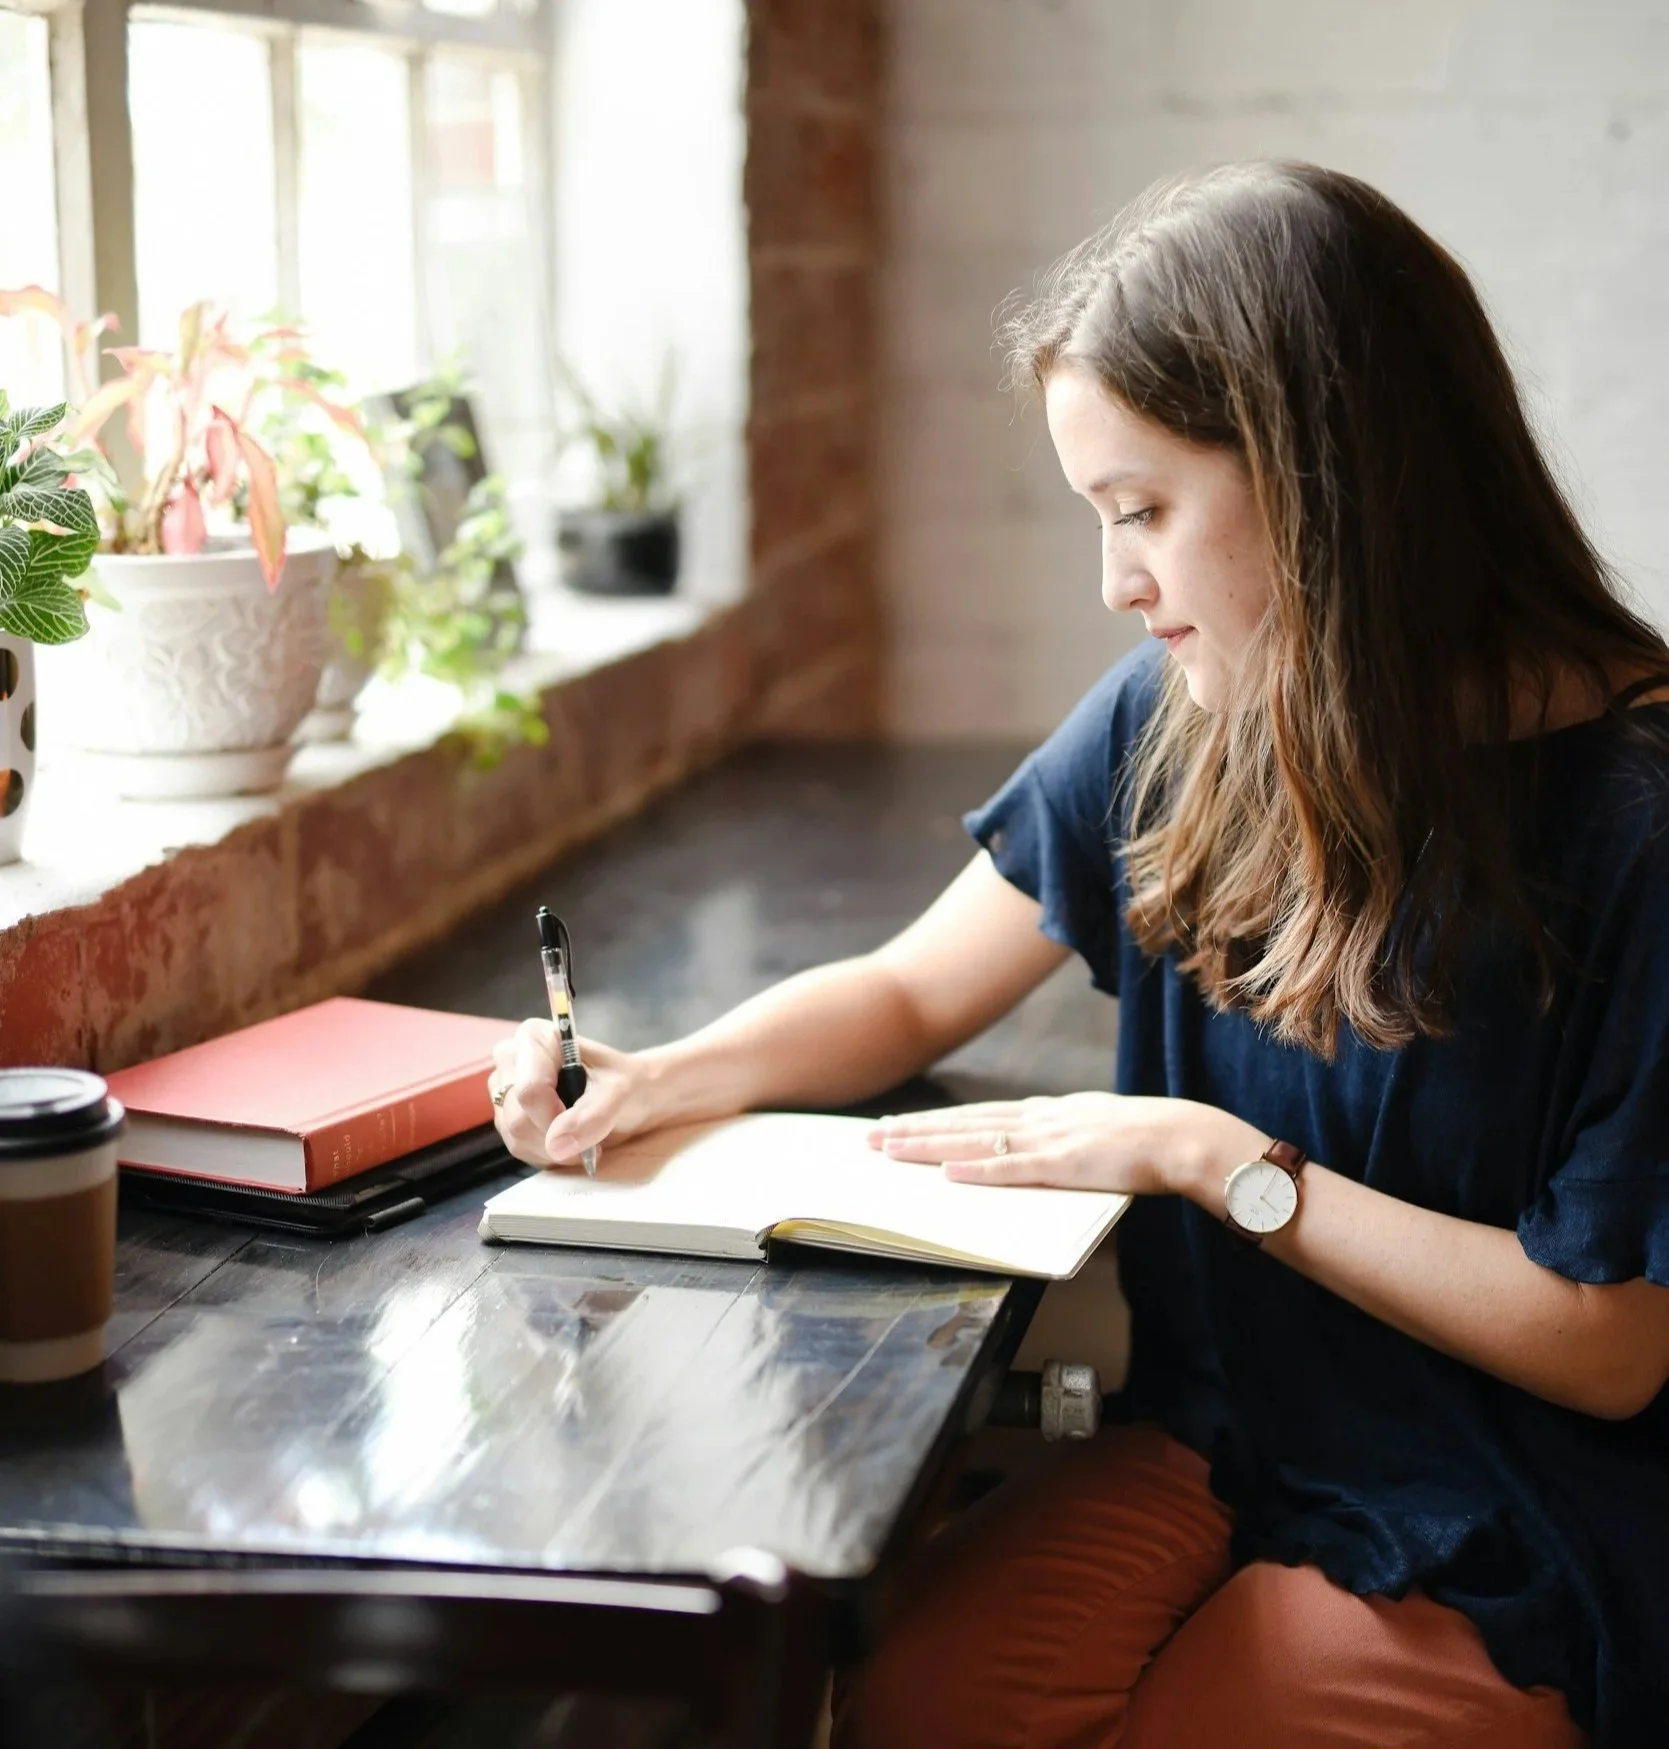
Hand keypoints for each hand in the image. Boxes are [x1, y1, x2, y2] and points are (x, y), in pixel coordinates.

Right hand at [489, 1020, 659, 1169]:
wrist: (633, 1096)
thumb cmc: (626, 1083)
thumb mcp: (621, 1092)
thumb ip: (592, 1115)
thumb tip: (556, 1144)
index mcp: (534, 1038)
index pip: (529, 1090)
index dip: (555, 1117)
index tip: (585, 1123)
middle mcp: (511, 1059)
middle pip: (518, 1118)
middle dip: (558, 1137)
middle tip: (591, 1133)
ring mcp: (504, 1089)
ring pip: (516, 1137)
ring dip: (555, 1149)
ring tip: (583, 1135)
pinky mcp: (506, 1117)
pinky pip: (519, 1148)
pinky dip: (548, 1153)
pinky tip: (569, 1140)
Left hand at [867, 1092, 1266, 1201]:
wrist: (1184, 1137)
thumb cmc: (1147, 1141)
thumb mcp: (1095, 1131)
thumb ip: (1062, 1138)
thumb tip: (1035, 1151)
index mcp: (1048, 1112)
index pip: (978, 1115)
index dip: (935, 1122)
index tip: (898, 1126)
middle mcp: (1040, 1119)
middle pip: (964, 1123)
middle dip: (914, 1131)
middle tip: (870, 1139)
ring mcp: (1049, 1139)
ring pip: (975, 1140)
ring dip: (929, 1146)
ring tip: (889, 1150)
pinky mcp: (1064, 1164)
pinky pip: (1012, 1168)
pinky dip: (976, 1169)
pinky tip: (946, 1172)